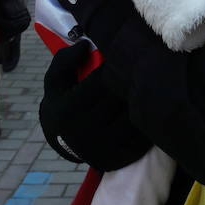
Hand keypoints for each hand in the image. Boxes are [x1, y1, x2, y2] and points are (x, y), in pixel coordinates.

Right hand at [40, 41, 151, 170]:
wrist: (64, 141)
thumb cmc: (63, 102)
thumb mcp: (55, 81)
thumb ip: (64, 60)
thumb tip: (85, 45)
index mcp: (67, 112)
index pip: (99, 82)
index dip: (114, 65)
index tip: (123, 56)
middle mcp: (82, 133)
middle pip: (118, 98)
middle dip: (130, 79)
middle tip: (143, 65)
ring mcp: (101, 149)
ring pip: (131, 116)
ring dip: (141, 98)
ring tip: (150, 82)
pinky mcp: (117, 159)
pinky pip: (139, 136)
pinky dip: (147, 119)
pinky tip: (149, 105)